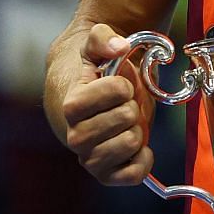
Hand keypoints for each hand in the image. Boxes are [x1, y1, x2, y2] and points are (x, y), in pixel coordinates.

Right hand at [51, 22, 154, 185]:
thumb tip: (119, 47)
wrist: (88, 94)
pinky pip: (132, 175)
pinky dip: (143, 160)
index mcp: (70, 103)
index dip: (121, 86)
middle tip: (124, 104)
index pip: (107, 94)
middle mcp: (75, 135)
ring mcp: (89, 157)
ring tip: (127, 123)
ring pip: (129, 145)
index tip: (119, 83)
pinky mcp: (105, 173)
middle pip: (123, 119)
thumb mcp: (94, 45)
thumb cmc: (94, 70)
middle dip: (132, 106)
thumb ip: (103, 38)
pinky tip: (139, 146)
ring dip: (138, 130)